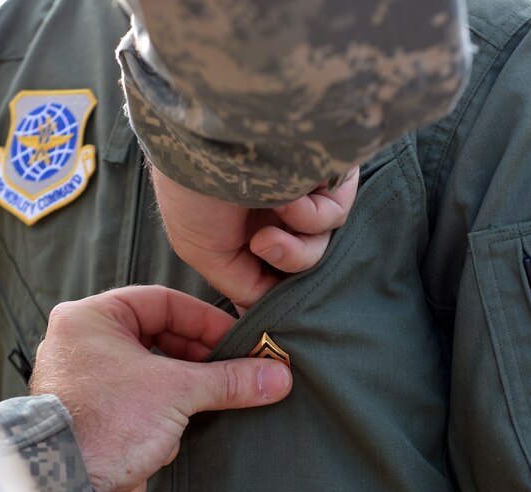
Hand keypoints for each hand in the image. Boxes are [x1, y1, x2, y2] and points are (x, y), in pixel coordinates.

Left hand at [29, 285, 291, 491]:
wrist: (71, 491)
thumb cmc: (106, 424)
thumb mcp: (177, 391)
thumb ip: (229, 379)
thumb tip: (277, 375)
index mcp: (90, 319)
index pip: (161, 301)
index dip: (205, 319)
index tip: (239, 339)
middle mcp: (85, 345)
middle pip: (160, 335)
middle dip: (201, 356)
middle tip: (238, 367)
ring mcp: (92, 382)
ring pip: (156, 370)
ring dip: (189, 385)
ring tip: (222, 395)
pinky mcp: (102, 417)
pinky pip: (147, 400)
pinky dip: (172, 410)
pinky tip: (189, 425)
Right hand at [153, 166, 358, 309]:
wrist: (206, 139)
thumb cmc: (192, 193)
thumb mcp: (203, 252)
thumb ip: (242, 285)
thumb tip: (266, 312)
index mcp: (246, 215)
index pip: (278, 260)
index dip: (277, 280)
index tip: (264, 296)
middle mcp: (276, 199)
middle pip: (304, 254)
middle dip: (287, 261)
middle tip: (263, 245)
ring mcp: (304, 183)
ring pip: (322, 239)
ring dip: (297, 244)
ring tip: (269, 227)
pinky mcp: (329, 168)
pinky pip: (338, 212)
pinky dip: (313, 216)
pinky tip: (288, 202)